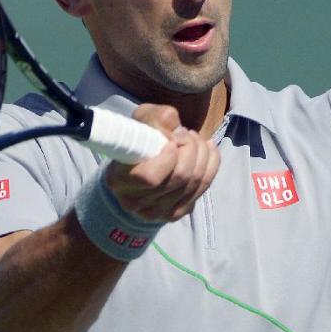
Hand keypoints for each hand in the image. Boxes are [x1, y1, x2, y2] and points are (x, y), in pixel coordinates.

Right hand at [104, 104, 219, 222]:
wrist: (138, 165)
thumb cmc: (138, 140)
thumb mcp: (142, 121)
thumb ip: (156, 118)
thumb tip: (174, 122)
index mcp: (119, 180)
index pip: (150, 177)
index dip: (168, 156)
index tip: (171, 140)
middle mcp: (136, 202)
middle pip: (179, 177)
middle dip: (190, 148)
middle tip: (186, 133)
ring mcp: (157, 212)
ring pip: (195, 182)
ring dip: (202, 153)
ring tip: (193, 138)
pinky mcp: (175, 213)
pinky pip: (204, 187)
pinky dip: (211, 163)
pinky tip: (206, 148)